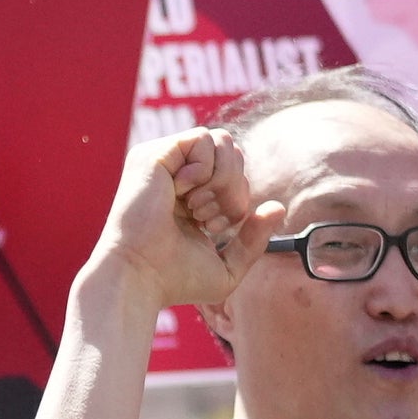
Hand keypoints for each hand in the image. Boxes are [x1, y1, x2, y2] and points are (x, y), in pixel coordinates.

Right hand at [94, 128, 269, 314]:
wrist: (139, 277)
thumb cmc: (174, 279)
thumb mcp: (227, 265)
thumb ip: (254, 239)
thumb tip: (278, 207)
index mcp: (189, 196)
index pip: (234, 174)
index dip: (237, 200)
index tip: (211, 228)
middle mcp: (176, 174)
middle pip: (233, 153)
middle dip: (233, 188)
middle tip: (206, 219)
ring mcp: (164, 162)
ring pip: (222, 140)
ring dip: (221, 177)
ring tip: (195, 206)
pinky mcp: (154, 154)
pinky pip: (202, 138)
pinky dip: (204, 168)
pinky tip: (182, 191)